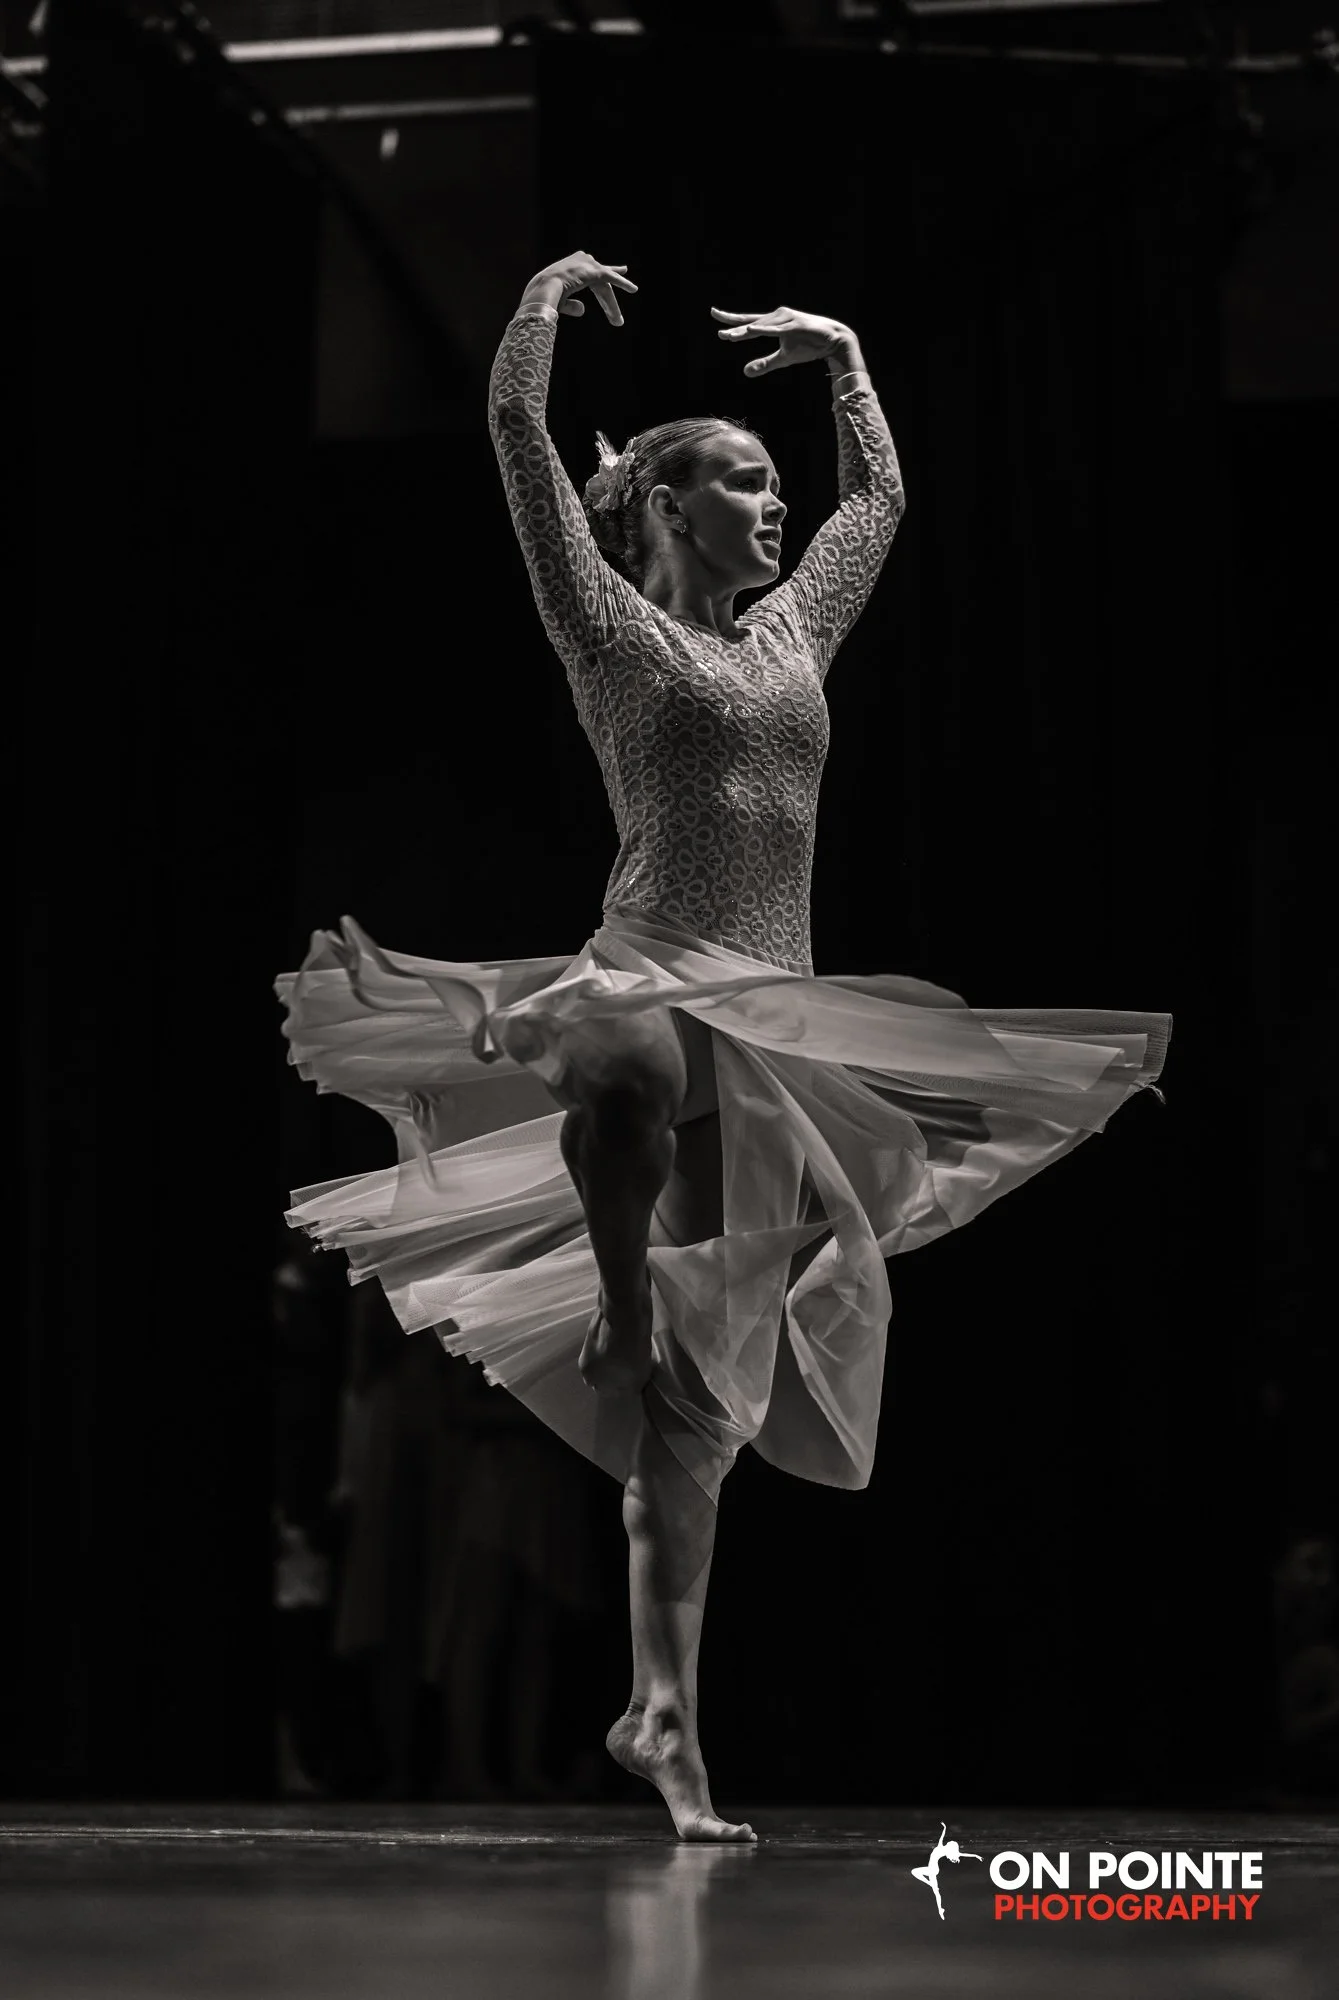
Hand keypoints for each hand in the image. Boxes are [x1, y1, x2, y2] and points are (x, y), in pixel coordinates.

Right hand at [521, 252, 637, 324]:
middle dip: (608, 295)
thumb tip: (583, 310)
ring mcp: (588, 265)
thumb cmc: (545, 296)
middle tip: (628, 288)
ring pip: (604, 287)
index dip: (597, 285)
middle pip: (599, 282)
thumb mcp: (558, 301)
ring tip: (620, 315)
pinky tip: (633, 290)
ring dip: (611, 305)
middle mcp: (580, 262)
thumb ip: (571, 306)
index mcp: (569, 268)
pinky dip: (623, 283)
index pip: (587, 278)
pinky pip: (612, 278)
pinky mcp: (595, 271)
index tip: (603, 290)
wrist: (543, 288)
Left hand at [711, 305, 855, 375]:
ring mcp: (787, 320)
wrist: (834, 340)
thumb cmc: (808, 346)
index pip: (748, 322)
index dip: (732, 321)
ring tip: (729, 336)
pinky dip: (765, 328)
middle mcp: (777, 317)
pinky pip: (778, 329)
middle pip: (750, 320)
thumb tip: (745, 372)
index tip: (715, 315)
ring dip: (745, 330)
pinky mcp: (796, 325)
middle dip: (732, 322)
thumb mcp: (783, 358)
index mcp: (772, 324)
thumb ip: (765, 364)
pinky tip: (753, 329)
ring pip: (761, 325)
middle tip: (714, 315)